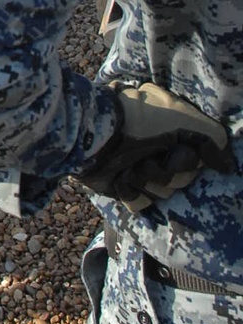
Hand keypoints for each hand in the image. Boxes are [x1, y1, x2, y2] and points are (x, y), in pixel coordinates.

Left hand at [79, 81, 234, 211]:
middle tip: (151, 156)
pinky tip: (121, 178)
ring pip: (162, 193)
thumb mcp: (184, 120)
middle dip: (168, 172)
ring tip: (131, 164)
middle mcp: (158, 149)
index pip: (197, 160)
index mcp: (172, 130)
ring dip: (148, 179)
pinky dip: (131, 191)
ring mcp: (139, 167)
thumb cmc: (140, 124)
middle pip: (181, 179)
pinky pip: (140, 203)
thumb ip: (214, 139)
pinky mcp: (123, 185)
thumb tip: (227, 167)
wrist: (95, 138)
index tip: (180, 151)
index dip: (188, 161)